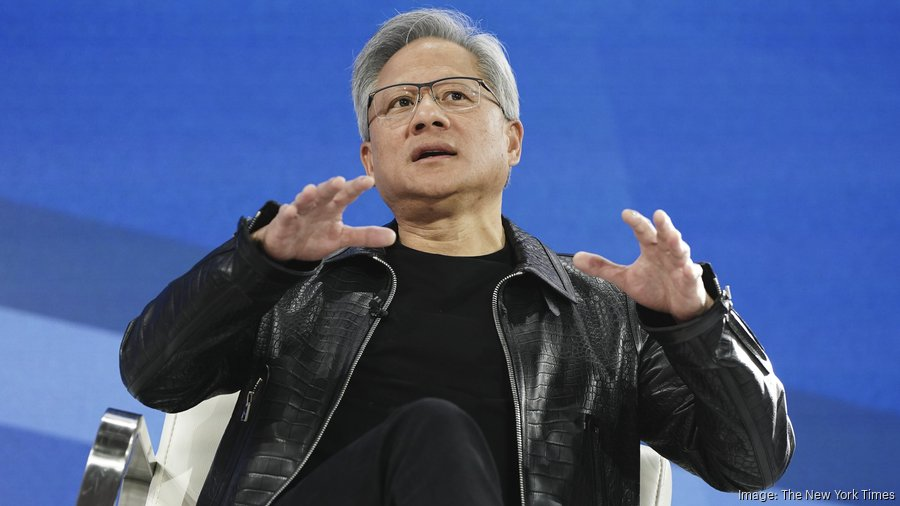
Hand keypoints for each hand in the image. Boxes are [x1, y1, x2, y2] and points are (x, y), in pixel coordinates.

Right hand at [251, 175, 395, 261]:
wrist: (289, 247)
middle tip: (340, 180)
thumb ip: (366, 235)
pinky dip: (287, 214)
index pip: (347, 195)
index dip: (356, 188)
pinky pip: (285, 218)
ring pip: (303, 201)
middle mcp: (317, 205)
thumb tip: (393, 236)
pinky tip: (289, 210)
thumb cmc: (317, 236)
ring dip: (306, 196)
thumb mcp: (343, 237)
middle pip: (325, 194)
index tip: (369, 180)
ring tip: (311, 190)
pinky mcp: (283, 223)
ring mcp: (299, 212)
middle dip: (331, 187)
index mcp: (333, 207)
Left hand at [573, 209, 712, 321]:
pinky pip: (692, 275)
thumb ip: (602, 267)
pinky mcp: (690, 282)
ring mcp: (680, 266)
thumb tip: (576, 257)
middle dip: (664, 225)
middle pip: (665, 235)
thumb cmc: (654, 287)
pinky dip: (691, 272)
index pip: (643, 231)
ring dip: (678, 243)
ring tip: (674, 236)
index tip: (625, 214)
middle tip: (659, 215)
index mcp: (651, 249)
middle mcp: (667, 253)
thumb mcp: (625, 278)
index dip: (636, 222)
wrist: (676, 307)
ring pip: (681, 251)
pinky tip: (690, 270)